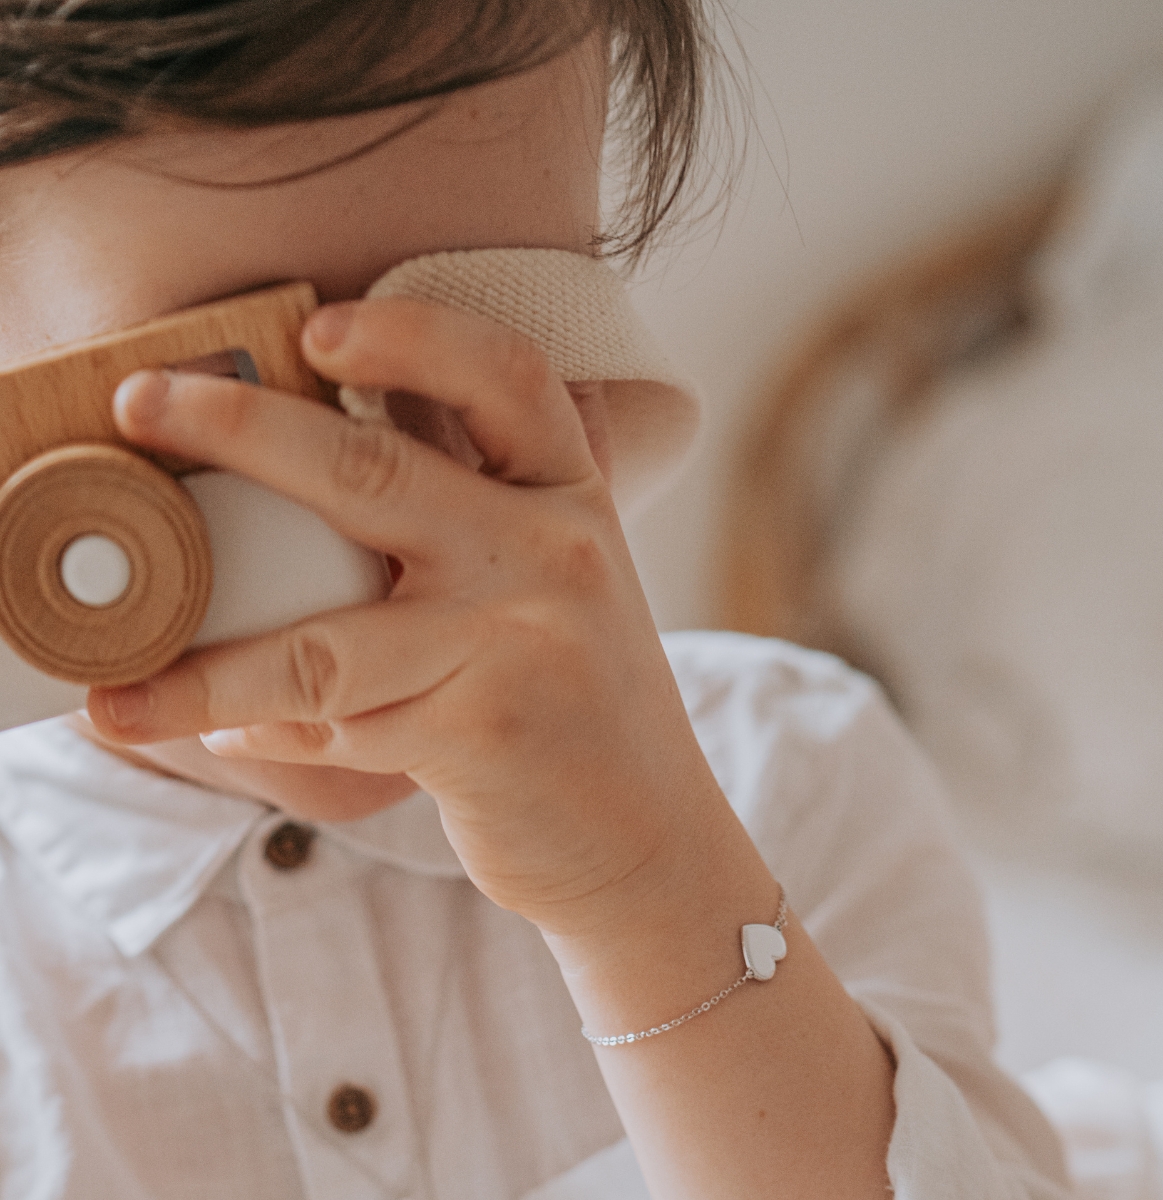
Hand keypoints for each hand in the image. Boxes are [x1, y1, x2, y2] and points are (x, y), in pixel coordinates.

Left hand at [89, 297, 726, 933]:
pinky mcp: (483, 733)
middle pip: (372, 471)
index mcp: (572, 495)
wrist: (646, 833)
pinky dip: (264, 734)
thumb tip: (310, 462)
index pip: (503, 375)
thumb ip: (472, 514)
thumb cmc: (573, 696)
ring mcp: (519, 642)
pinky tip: (229, 736)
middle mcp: (553, 553)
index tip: (314, 329)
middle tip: (140, 407)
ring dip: (203, 669)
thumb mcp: (553, 582)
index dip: (409, 334)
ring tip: (115, 688)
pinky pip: (336, 726)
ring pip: (321, 642)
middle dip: (237, 430)